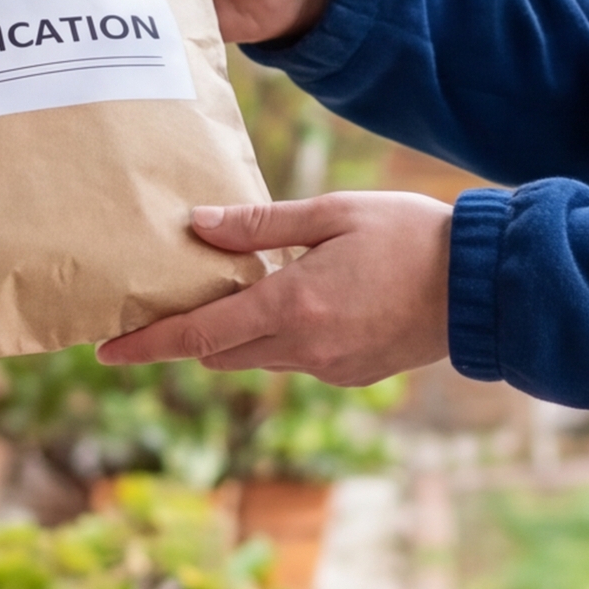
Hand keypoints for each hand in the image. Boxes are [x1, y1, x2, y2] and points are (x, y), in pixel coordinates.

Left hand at [97, 192, 453, 386]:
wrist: (483, 287)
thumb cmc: (412, 236)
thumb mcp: (334, 213)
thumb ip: (261, 223)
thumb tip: (198, 226)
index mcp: (292, 306)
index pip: (199, 335)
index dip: (148, 344)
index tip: (105, 350)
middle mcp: (304, 348)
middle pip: (219, 353)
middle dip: (184, 338)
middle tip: (154, 313)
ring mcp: (329, 368)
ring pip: (256, 359)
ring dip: (233, 335)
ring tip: (226, 295)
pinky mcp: (351, 374)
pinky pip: (295, 361)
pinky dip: (277, 338)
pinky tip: (291, 303)